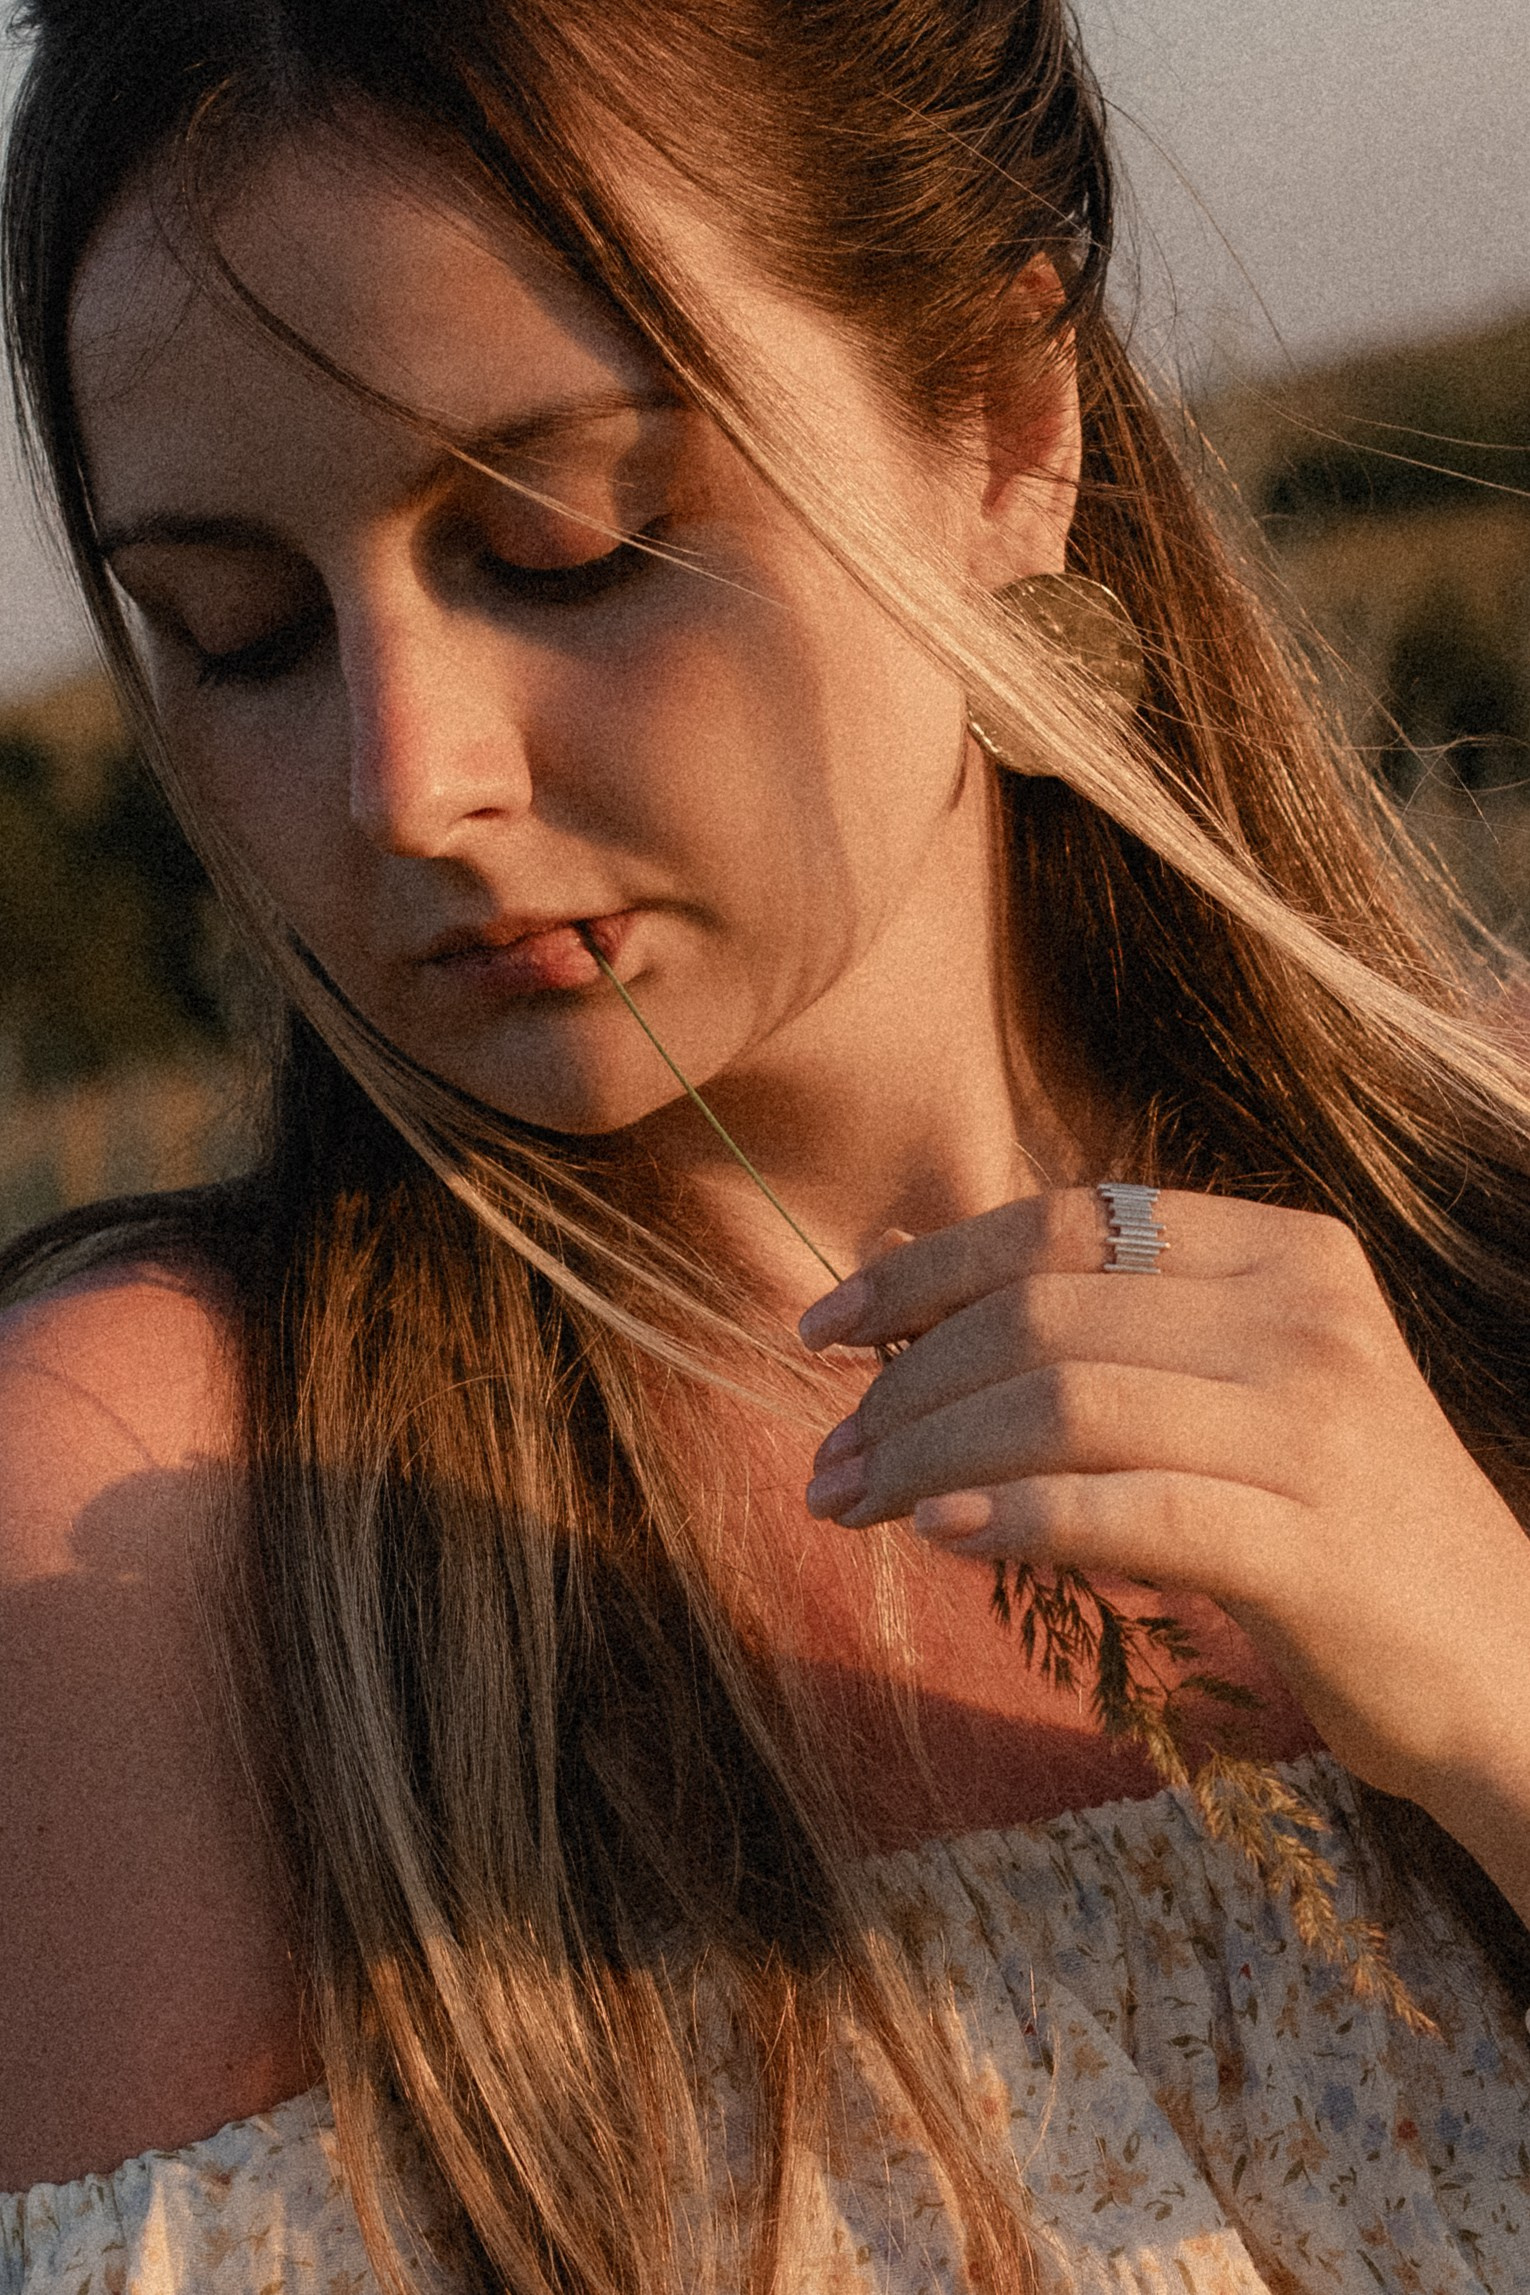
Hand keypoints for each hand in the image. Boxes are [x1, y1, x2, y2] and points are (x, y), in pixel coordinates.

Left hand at [799, 1188, 1529, 1906]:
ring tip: (851, 1504)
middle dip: (905, 1383)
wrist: (1507, 1668)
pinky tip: (937, 1540)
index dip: (925, 1268)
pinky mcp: (1312, 1542)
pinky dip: (1012, 1519)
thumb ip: (1108, 1333)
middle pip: (1044, 1314)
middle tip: (829, 1459)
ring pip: (1063, 1404)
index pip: (1065, 1220)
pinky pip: (1125, 1510)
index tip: (824, 1327)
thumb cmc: (1338, 1527)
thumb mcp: (1241, 1390)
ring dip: (926, 1456)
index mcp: (1285, 1251)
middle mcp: (1306, 1314)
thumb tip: (906, 1300)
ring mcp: (1316, 1423)